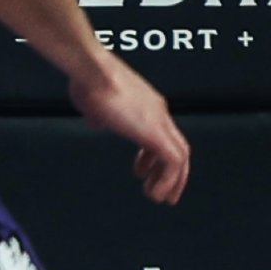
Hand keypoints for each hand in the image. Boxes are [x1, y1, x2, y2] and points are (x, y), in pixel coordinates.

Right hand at [70, 47, 190, 198]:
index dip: (155, 157)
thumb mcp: (94, 103)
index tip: (144, 172)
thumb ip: (100, 113)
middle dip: (173, 173)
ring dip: (172, 181)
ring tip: (158, 198)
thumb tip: (97, 119)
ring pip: (181, 155)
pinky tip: (154, 193)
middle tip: (163, 193)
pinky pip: (172, 162)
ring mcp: (159, 120)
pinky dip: (167, 181)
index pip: (163, 133)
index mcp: (147, 103)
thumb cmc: (89, 81)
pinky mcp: (155, 131)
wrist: (92, 71)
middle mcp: (158, 111)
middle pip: (179, 146)